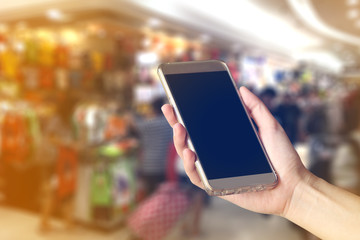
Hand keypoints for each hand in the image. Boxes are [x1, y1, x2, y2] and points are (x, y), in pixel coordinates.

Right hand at [161, 86, 310, 215]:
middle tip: (171, 111)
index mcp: (226, 139)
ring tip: (180, 129)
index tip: (176, 101)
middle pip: (190, 139)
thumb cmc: (283, 158)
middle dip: (176, 124)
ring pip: (189, 157)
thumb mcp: (270, 127)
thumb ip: (256, 109)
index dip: (186, 115)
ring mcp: (215, 170)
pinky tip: (190, 154)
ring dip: (180, 143)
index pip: (201, 126)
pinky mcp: (217, 185)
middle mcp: (217, 154)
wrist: (293, 185)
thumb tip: (242, 90)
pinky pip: (197, 177)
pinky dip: (190, 166)